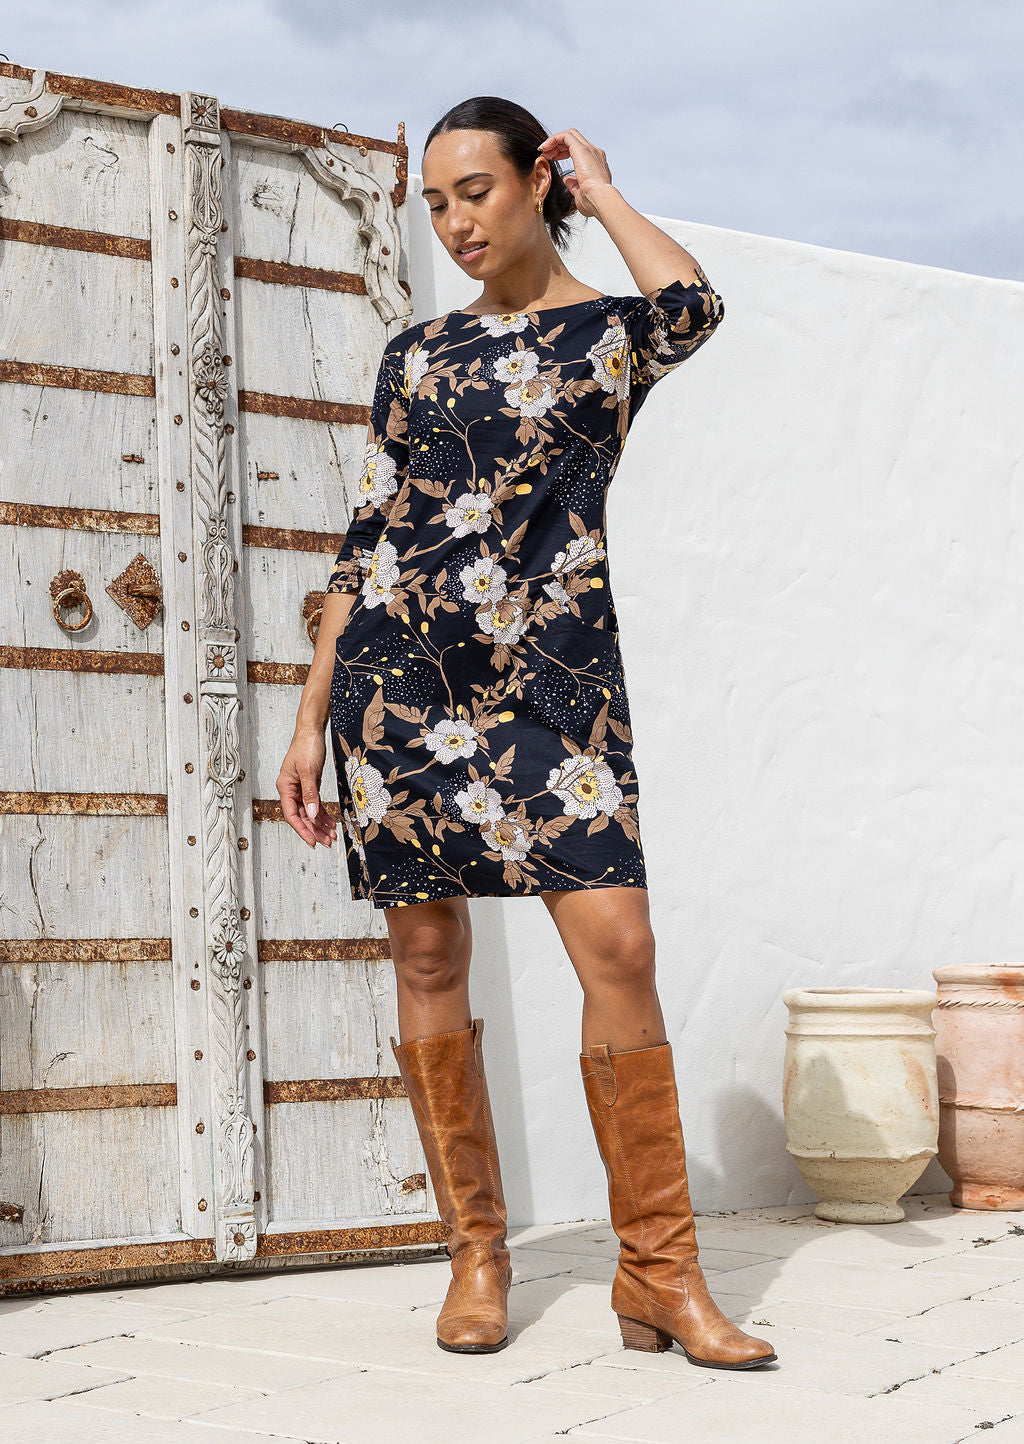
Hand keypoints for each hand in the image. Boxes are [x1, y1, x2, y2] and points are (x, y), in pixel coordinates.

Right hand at [276, 728, 336, 848]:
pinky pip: (316, 804)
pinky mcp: (310, 785)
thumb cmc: (306, 746)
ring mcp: (301, 788)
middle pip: (302, 816)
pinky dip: (323, 814)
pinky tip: (331, 823)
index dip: (302, 830)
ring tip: (331, 836)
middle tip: (327, 842)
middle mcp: (291, 790)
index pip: (292, 814)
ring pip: (310, 812)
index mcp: (285, 787)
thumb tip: (312, 814)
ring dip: (320, 825)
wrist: (312, 731)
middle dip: (314, 830)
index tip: (312, 841)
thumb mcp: (308, 770)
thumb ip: (310, 793)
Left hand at [537, 129, 613, 217]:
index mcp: (596, 163)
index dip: (563, 151)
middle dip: (558, 145)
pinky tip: (545, 148)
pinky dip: (553, 139)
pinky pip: (565, 136)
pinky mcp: (582, 149)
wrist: (600, 201)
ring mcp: (590, 150)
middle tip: (546, 154)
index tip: (552, 159)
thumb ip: (574, 184)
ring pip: (570, 135)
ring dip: (554, 141)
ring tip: (543, 151)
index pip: (578, 149)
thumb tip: (568, 180)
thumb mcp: (580, 193)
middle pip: (574, 139)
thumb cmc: (593, 202)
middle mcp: (594, 153)